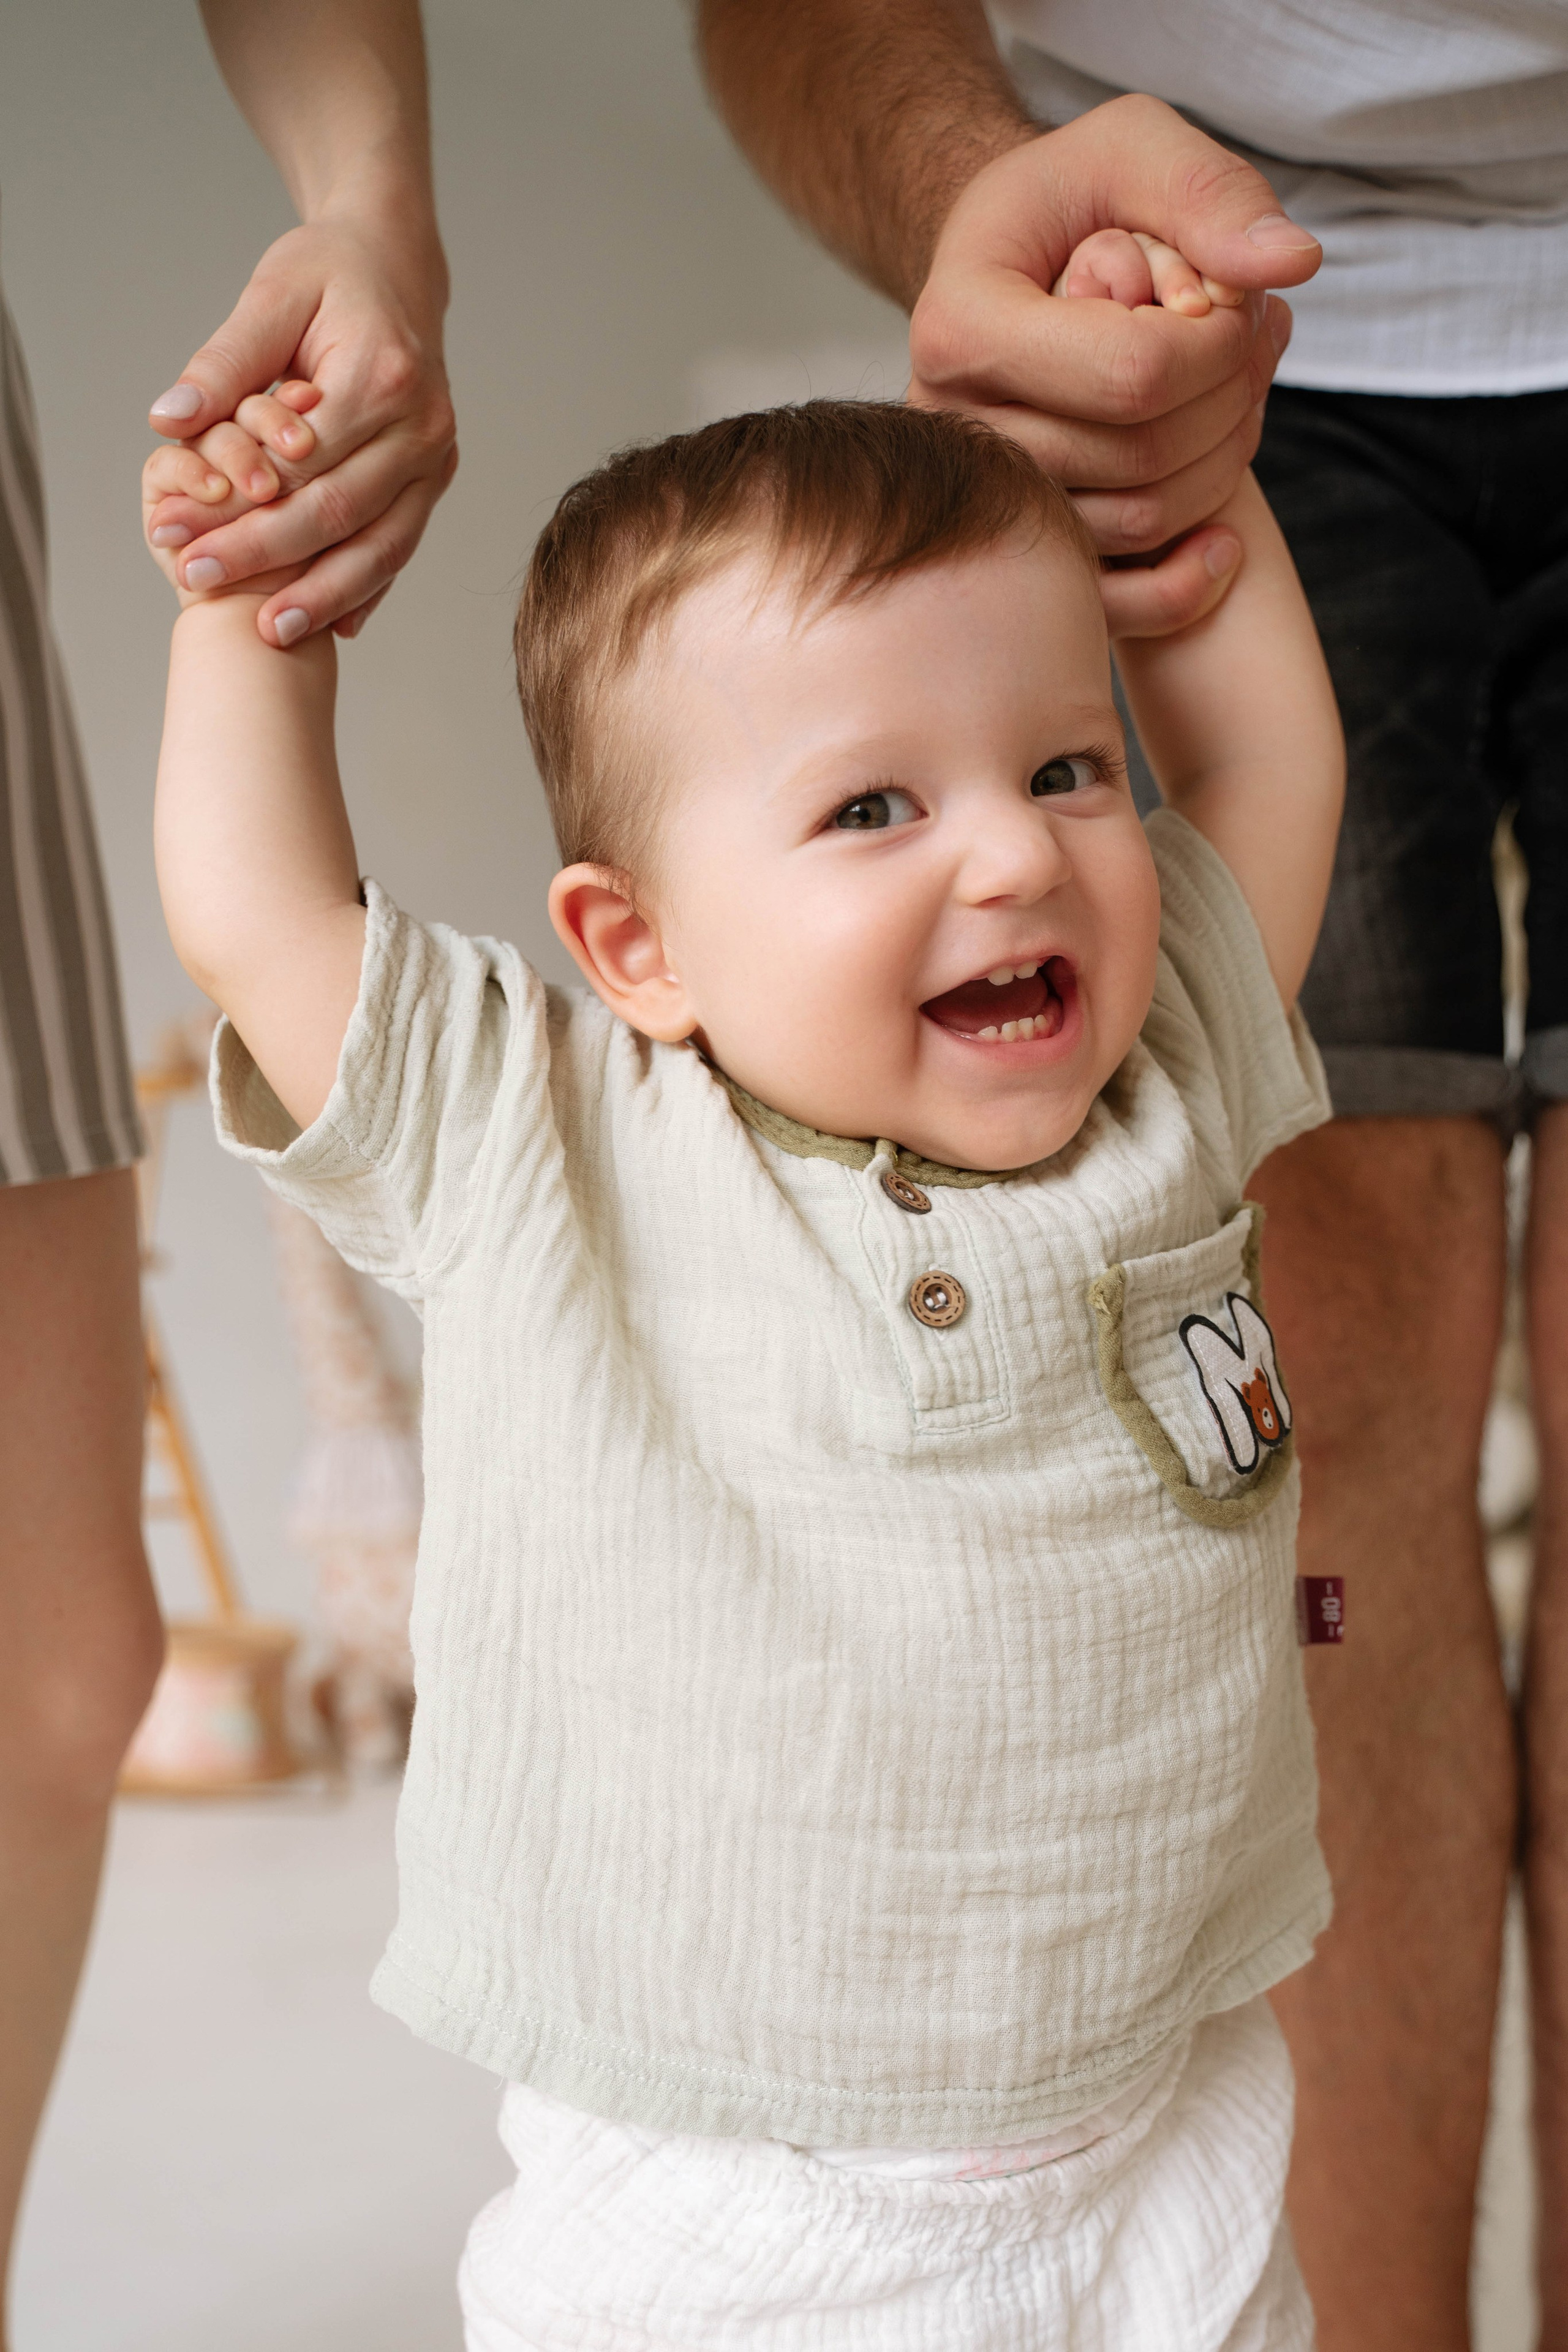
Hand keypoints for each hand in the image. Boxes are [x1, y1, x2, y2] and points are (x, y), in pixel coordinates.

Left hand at [146, 216, 456, 645]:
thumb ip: (225, 360)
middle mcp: (423, 427)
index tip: (171, 532)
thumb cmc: (331, 274)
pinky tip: (332, 625)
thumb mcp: (273, 294)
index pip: (301, 460)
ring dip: (322, 594)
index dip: (234, 505)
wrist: (399, 264)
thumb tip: (169, 417)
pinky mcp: (436, 479)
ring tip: (269, 630)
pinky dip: (366, 590)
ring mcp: (437, 460)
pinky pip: (402, 547)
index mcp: (384, 375)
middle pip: (337, 512)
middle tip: (197, 581)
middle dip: (264, 556)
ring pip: (379, 546)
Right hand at [909, 94, 1319, 633]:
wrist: (1005, 268)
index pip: (1132, 374)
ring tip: (1237, 388)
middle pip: (1143, 455)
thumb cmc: (1066, 203)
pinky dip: (1188, 582)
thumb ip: (1209, 193)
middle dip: (1233, 395)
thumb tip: (1289, 263)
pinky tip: (1226, 536)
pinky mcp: (1019, 554)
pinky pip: (1115, 606)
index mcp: (959, 326)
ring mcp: (985, 503)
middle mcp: (955, 429)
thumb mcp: (1131, 149)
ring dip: (1225, 461)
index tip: (1238, 299)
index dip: (1221, 346)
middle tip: (1254, 336)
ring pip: (1141, 522)